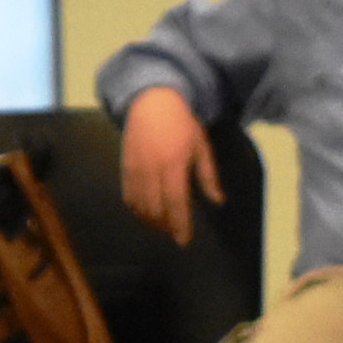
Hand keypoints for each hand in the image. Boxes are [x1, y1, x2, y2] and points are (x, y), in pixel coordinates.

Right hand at [120, 89, 223, 246]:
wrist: (152, 102)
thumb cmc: (182, 124)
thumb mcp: (202, 147)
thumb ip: (208, 176)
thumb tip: (218, 202)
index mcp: (174, 163)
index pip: (176, 202)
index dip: (180, 224)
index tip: (184, 240)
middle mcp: (152, 168)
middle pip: (155, 208)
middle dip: (165, 226)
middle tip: (174, 234)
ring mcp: (135, 167)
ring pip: (139, 205)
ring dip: (150, 221)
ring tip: (162, 227)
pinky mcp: (124, 166)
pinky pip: (128, 196)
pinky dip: (136, 210)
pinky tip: (146, 214)